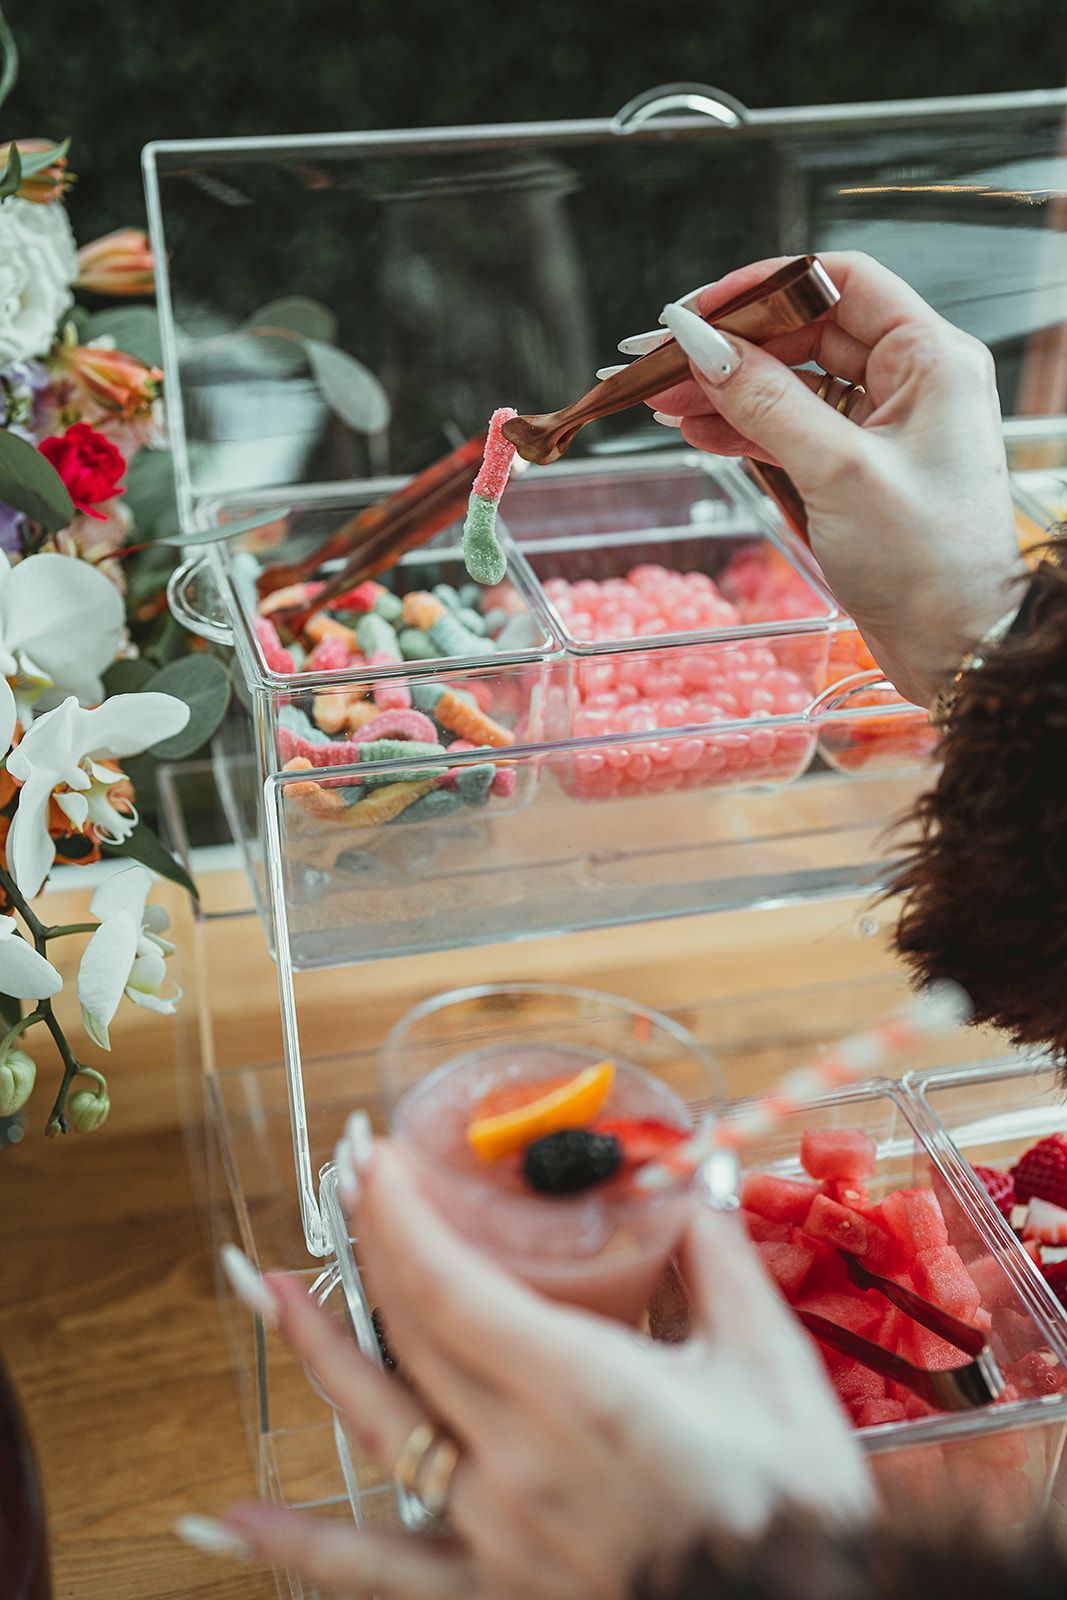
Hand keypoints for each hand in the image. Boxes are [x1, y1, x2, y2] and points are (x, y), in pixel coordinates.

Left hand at [197, 1140, 872, 1598]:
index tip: (372, 1159)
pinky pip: (377, 1573)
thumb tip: (688, 1186)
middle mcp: (516, 1463)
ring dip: (318, 1349)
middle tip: (346, 1182)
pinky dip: (296, 1546)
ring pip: (381, 1427)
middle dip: (373, 1245)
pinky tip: (222, 1521)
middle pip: (410, 1336)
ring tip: (266, 1285)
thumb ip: (716, 1261)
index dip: (398, 1216)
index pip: (450, 1287)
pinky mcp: (491, 1599)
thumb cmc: (796, 1510)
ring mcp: (492, 1537)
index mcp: (582, 1394)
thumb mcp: (769, 1366)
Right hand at [649, 253, 1024, 707]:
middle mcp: (913, 382)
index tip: (700, 309)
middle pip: (808, 334)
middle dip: (735, 347)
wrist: (959, 647)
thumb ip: (766, 401)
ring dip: (731, 392)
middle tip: (665, 365)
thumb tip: (704, 345)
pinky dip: (749, 431)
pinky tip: (703, 434)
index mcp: (930, 358)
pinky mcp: (862, 472)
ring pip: (795, 385)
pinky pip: (796, 431)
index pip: (841, 283)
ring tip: (668, 404)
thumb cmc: (928, 562)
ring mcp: (886, 428)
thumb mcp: (837, 471)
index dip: (766, 288)